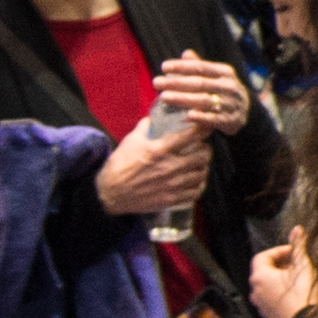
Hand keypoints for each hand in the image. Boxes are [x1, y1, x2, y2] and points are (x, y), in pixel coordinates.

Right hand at [91, 113, 209, 220]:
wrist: (110, 193)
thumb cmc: (119, 165)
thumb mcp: (130, 141)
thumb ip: (144, 127)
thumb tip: (151, 118)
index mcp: (160, 150)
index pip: (191, 136)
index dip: (203, 129)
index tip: (207, 126)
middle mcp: (169, 167)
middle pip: (202, 156)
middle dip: (205, 149)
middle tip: (202, 148)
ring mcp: (172, 185)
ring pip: (201, 174)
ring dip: (203, 167)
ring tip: (200, 164)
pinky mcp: (171, 199)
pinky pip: (195, 193)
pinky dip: (198, 186)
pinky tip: (195, 181)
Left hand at [152, 52, 250, 135]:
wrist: (245, 111)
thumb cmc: (223, 90)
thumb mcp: (216, 76)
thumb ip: (200, 66)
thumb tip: (186, 53)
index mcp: (225, 72)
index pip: (201, 67)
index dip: (182, 66)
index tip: (163, 67)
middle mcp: (229, 86)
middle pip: (200, 83)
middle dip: (176, 83)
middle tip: (156, 82)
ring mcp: (231, 104)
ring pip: (204, 100)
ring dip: (183, 99)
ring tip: (163, 97)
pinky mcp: (231, 120)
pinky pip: (214, 119)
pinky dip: (201, 117)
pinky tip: (186, 116)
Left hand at [246, 236, 317, 317]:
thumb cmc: (303, 294)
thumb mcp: (303, 266)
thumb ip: (298, 246)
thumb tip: (297, 229)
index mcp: (259, 276)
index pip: (263, 256)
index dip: (278, 251)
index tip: (294, 252)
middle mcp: (255, 291)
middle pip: (264, 271)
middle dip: (280, 265)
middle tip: (297, 264)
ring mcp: (260, 306)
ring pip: (267, 286)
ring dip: (280, 280)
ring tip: (297, 279)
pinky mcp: (268, 317)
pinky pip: (271, 300)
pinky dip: (280, 293)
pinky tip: (296, 294)